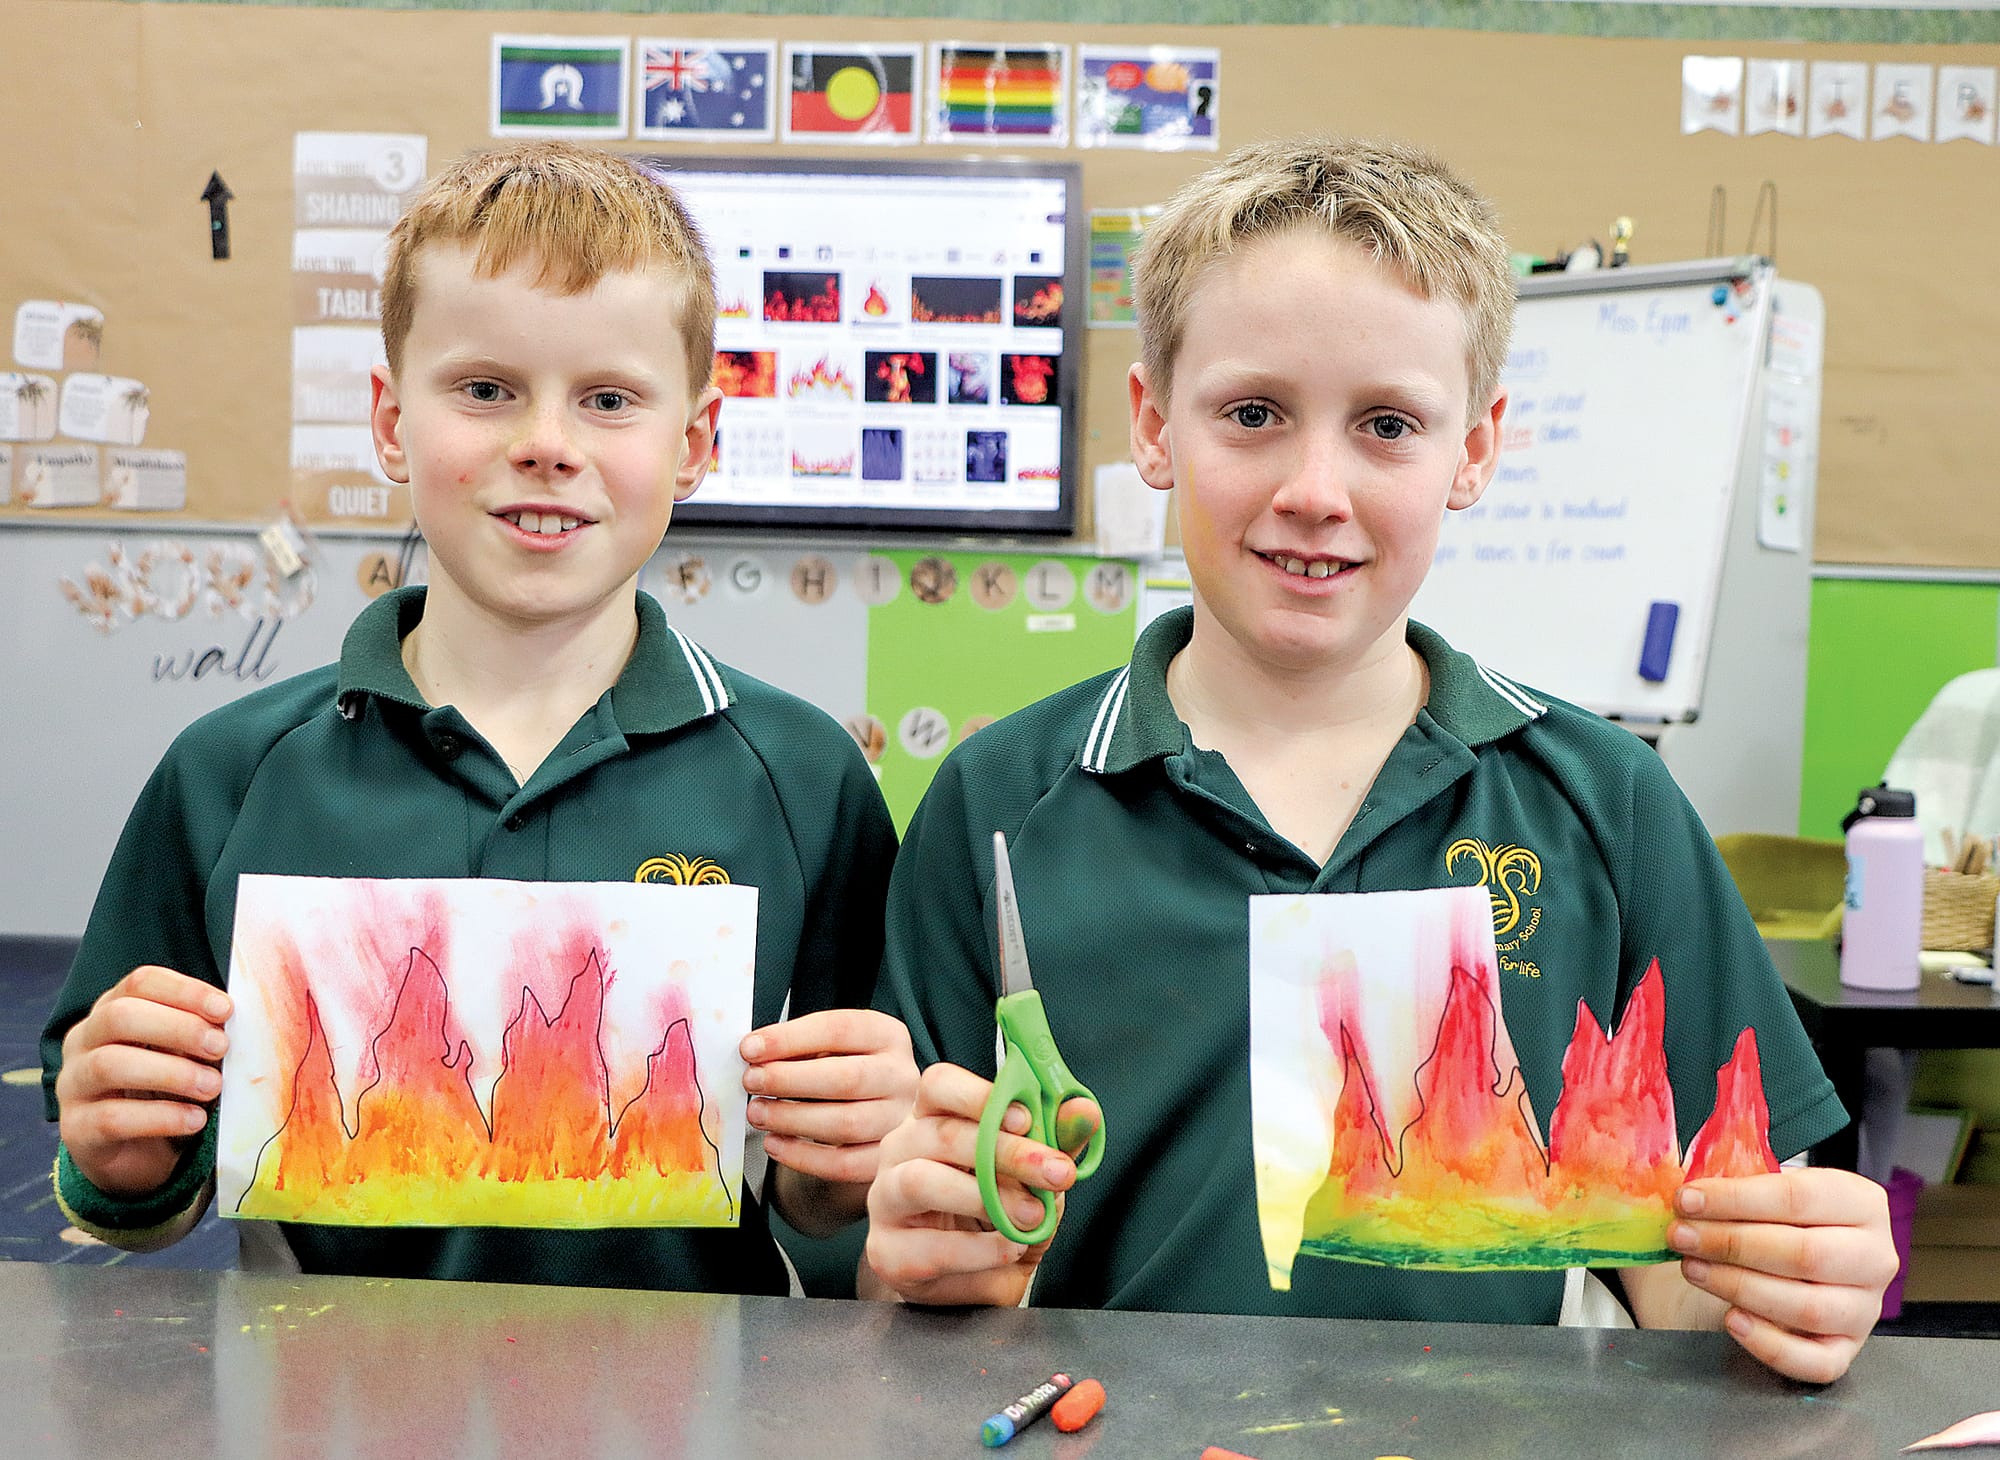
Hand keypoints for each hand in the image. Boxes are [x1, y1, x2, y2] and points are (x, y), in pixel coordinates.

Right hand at [55, 966, 230, 1198]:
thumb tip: (232, 1023)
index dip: (184, 991)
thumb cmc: (168, 1091)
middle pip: (119, 1016)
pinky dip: (161, 1117)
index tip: (226, 1009)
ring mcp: (73, 1085)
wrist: (139, 1155)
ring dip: (172, 1073)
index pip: (139, 983)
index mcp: (111, 1011)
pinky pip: (112, 1118)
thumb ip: (200, 1035)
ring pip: (110, 1064)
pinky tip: (195, 1120)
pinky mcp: (76, 1129)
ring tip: (213, 1087)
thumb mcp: (185, 1055)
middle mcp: (84, 1042)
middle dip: (178, 1028)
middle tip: (221, 1047)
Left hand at [741, 1009, 917, 1189]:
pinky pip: (844, 1164)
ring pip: (846, 1124)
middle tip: (752, 1081)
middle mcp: (901, 1076)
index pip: (840, 1029)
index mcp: (887, 1035)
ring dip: (792, 1119)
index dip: (790, 1038)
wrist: (873, 1114)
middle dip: (789, 1080)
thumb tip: (754, 1053)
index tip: (751, 1048)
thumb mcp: (830, 1047)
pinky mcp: (886, 1159)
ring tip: (758, 1113)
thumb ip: (799, 1047)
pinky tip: (775, 1143)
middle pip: (847, 1078)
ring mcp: (899, 1120)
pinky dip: (802, 1157)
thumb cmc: (844, 1072)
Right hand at [863, 1061, 1098, 1306]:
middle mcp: (900, 1150)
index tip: (1027, 1117)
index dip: (980, 1094)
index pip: (939, 1085)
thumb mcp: (1034, 1176)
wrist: (974, 1285)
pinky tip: (1010, 1247)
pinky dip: (978, 1249)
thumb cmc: (999, 1214)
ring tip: (1033, 1215)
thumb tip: (1084, 1112)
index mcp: (932, 1118)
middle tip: (1056, 1173)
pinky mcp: (887, 1252)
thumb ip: (1055, 1141)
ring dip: (985, 1197)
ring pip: (921, 1181)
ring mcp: (885, 1200)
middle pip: (941, 1133)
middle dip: (1006, 1151)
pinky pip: (930, 1246)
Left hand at [1667, 1167, 1896, 1382]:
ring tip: (1692, 1268)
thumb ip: (1734, 1185)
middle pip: (1805, 1254)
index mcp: (1860, 1202)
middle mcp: (1874, 1257)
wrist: (1781, 1258)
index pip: (1797, 1197)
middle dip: (1731, 1244)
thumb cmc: (1769, 1217)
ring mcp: (1864, 1308)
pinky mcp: (1847, 1349)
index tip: (1687, 1200)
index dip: (1735, 1199)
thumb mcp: (1760, 1189)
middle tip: (1681, 1236)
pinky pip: (1816, 1362)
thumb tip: (1689, 1195)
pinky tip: (1732, 1320)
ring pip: (1807, 1308)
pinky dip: (1770, 1345)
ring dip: (1739, 1287)